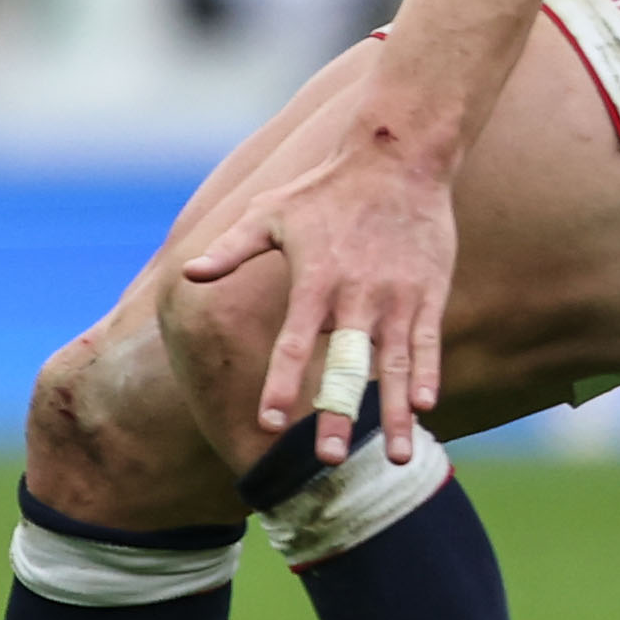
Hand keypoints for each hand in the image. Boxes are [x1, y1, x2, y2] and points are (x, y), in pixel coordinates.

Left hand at [176, 129, 456, 466]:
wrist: (398, 159)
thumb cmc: (325, 189)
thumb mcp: (269, 212)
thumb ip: (232, 248)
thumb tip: (190, 274)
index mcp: (315, 281)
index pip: (293, 343)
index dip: (280, 383)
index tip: (267, 421)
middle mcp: (357, 296)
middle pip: (344, 366)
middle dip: (335, 413)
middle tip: (324, 459)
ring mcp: (397, 298)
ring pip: (394, 367)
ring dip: (391, 415)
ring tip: (393, 457)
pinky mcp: (429, 294)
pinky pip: (427, 344)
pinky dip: (426, 376)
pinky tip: (423, 410)